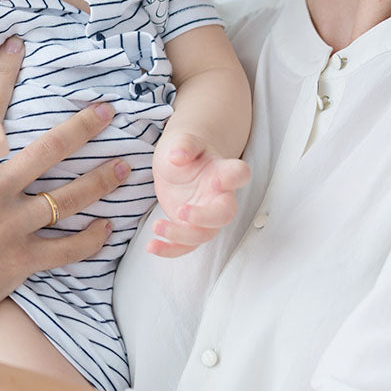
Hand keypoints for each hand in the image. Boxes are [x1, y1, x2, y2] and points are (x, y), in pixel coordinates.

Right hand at [0, 39, 128, 338]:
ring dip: (101, 181)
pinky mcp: (21, 263)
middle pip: (48, 150)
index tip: (18, 45)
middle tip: (108, 111)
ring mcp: (11, 228)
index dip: (3, 74)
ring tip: (125, 167)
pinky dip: (91, 239)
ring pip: (70, 198)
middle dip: (82, 127)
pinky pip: (67, 250)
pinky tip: (108, 228)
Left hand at [149, 132, 250, 257]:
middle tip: (181, 211)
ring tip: (157, 226)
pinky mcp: (190, 228)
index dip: (235, 178)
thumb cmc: (184, 150)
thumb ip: (185, 144)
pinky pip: (185, 245)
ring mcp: (205, 215)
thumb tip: (178, 155)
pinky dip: (169, 249)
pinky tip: (151, 246)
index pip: (239, 174)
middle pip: (225, 214)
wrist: (177, 162)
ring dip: (181, 235)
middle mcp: (219, 196)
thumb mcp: (182, 141)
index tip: (217, 180)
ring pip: (203, 235)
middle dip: (205, 218)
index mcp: (222, 171)